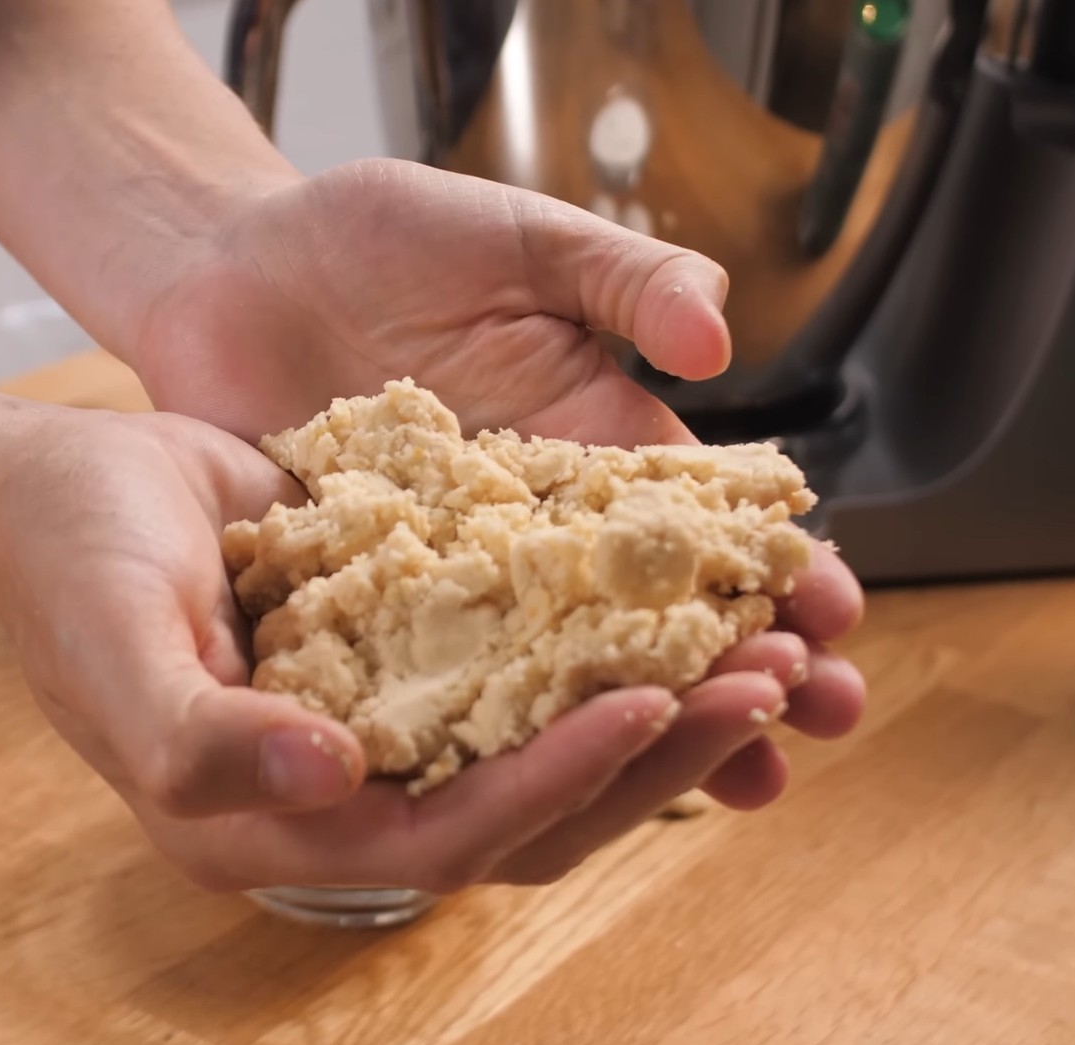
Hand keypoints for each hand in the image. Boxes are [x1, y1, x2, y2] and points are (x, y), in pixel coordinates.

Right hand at [0, 409, 850, 891]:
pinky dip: (611, 642)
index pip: (446, 836)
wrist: (68, 486)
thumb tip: (337, 775)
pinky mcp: (418, 655)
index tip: (650, 704)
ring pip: (552, 744)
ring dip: (665, 706)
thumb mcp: (114, 653)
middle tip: (767, 681)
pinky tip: (688, 601)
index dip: (554, 784)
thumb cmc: (71, 569)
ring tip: (766, 649)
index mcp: (280, 822)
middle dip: (657, 754)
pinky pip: (532, 666)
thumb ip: (202, 742)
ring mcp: (392, 724)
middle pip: (532, 808)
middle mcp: (350, 791)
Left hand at [127, 158, 865, 826]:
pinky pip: (436, 672)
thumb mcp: (517, 238)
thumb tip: (718, 340)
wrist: (237, 268)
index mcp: (589, 439)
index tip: (837, 614)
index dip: (774, 563)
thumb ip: (619, 279)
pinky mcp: (368, 598)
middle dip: (742, 662)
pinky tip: (546, 775)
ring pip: (561, 664)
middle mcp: (535, 525)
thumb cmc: (380, 238)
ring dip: (644, 718)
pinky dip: (490, 724)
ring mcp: (455, 572)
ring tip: (731, 775)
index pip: (702, 517)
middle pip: (656, 611)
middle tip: (822, 716)